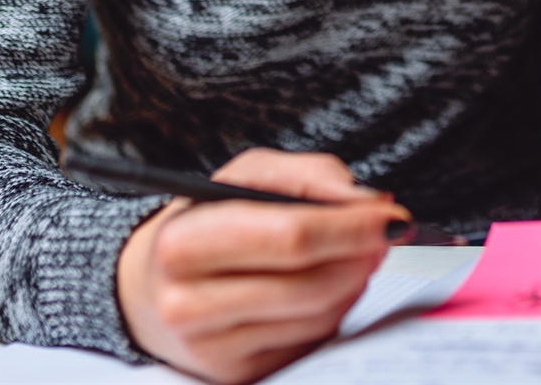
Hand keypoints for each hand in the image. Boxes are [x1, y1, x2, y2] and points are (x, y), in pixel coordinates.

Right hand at [116, 149, 406, 383]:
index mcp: (183, 245)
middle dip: (362, 255)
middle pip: (311, 283)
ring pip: (319, 316)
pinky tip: (323, 286)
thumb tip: (369, 202)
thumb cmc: (205, 222)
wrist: (148, 289)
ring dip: (353, 281)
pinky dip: (332, 310)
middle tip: (386, 233)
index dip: (351, 226)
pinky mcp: (236, 376)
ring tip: (352, 253)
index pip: (290, 237)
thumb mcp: (243, 177)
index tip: (391, 216)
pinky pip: (311, 342)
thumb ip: (308, 175)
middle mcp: (189, 305)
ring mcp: (213, 350)